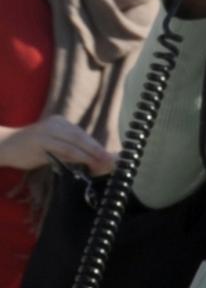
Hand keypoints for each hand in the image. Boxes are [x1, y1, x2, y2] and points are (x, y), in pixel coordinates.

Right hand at [0, 117, 114, 174]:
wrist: (2, 145)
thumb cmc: (28, 148)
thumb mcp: (52, 147)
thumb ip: (69, 151)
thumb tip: (94, 160)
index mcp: (60, 123)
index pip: (83, 135)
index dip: (98, 147)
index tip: (112, 157)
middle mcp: (55, 124)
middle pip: (82, 137)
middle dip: (98, 150)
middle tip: (113, 161)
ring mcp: (47, 131)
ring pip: (75, 143)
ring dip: (91, 155)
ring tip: (103, 164)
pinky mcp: (39, 141)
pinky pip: (63, 149)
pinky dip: (78, 156)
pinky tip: (87, 163)